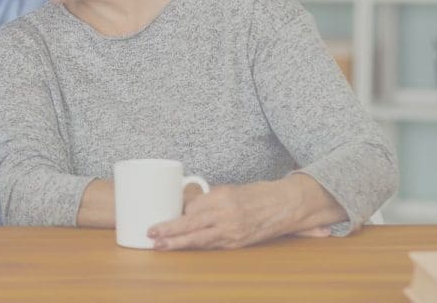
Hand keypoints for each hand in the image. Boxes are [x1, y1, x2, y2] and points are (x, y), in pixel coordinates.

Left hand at [148, 180, 301, 249]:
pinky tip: (182, 248)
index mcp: (223, 196)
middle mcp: (226, 214)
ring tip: (160, 245)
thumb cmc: (257, 194)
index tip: (165, 212)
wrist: (285, 205)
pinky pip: (212, 245)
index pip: (192, 206)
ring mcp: (232, 230)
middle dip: (169, 230)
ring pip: (199, 239)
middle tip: (151, 233)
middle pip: (192, 223)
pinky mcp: (237, 242)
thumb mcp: (230, 189)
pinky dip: (196, 246)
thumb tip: (186, 208)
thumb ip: (209, 200)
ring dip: (178, 243)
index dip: (178, 211)